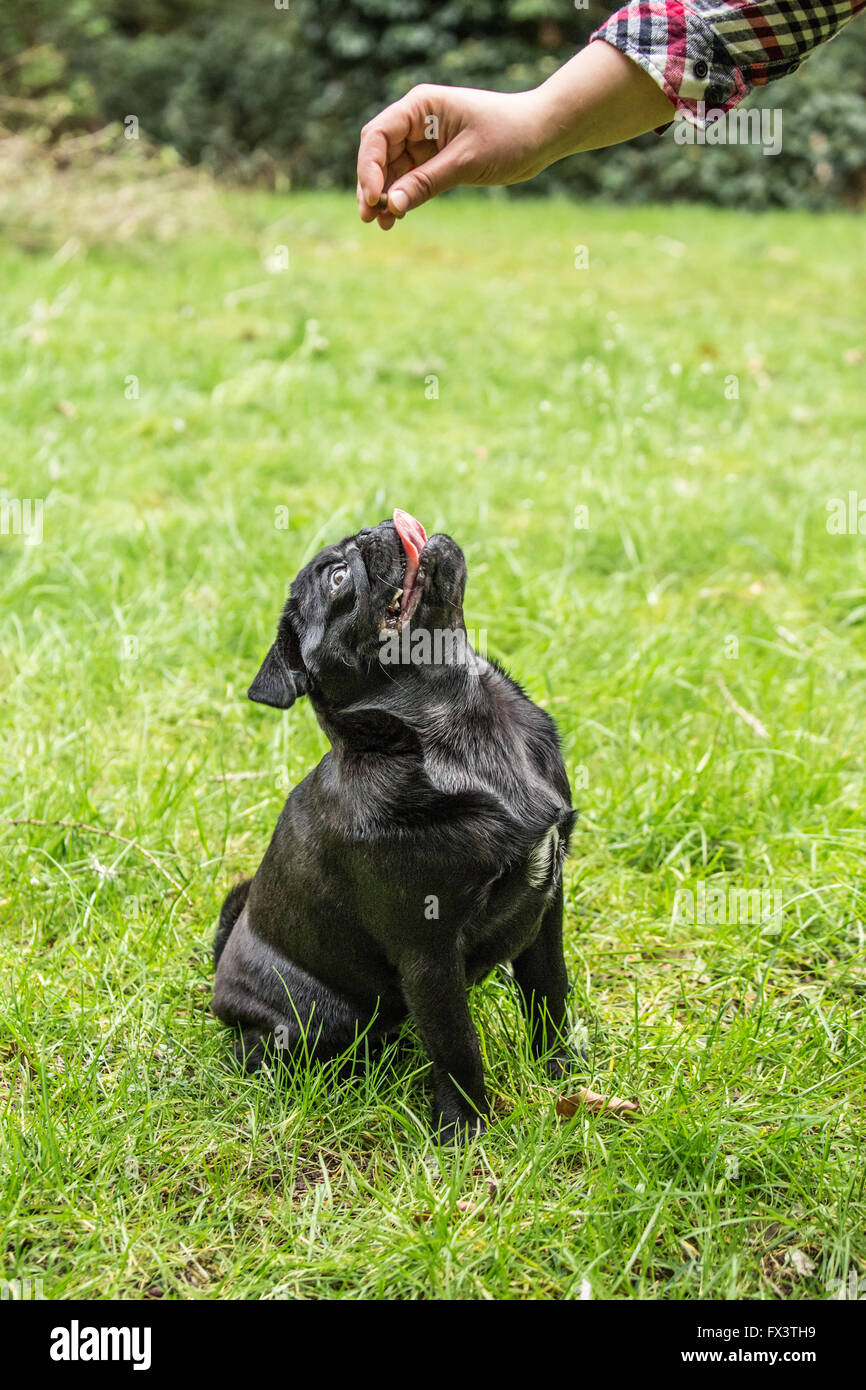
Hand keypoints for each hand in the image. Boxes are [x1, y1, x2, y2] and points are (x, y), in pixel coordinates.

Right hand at [357, 83, 552, 229]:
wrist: (541, 135)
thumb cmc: (508, 136)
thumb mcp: (465, 161)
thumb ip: (426, 182)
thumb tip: (391, 204)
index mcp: (420, 106)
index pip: (379, 135)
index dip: (370, 167)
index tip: (376, 198)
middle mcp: (417, 120)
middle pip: (378, 153)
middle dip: (372, 185)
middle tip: (369, 219)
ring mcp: (424, 140)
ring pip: (390, 170)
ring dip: (384, 196)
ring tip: (383, 225)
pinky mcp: (435, 159)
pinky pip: (408, 179)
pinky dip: (401, 197)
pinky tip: (397, 218)